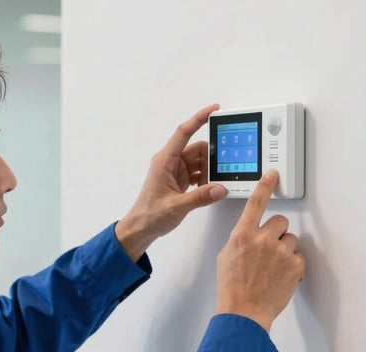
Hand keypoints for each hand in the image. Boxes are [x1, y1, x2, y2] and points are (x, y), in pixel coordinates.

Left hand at [116, 104, 227, 260]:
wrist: (141, 228)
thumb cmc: (151, 215)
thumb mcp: (177, 206)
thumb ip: (200, 197)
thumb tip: (220, 188)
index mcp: (165, 161)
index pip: (184, 133)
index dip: (199, 118)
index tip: (214, 109)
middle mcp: (170, 162)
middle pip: (197, 149)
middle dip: (211, 157)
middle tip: (223, 167)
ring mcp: (175, 171)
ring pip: (199, 161)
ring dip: (209, 171)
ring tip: (214, 184)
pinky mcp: (179, 180)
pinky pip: (198, 172)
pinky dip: (206, 178)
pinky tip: (209, 188)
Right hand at [214, 170, 305, 331]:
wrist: (244, 311)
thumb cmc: (232, 287)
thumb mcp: (226, 257)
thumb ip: (240, 240)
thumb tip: (251, 236)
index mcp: (242, 235)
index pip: (256, 202)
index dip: (265, 185)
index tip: (273, 174)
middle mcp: (262, 239)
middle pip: (280, 221)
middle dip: (277, 233)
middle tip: (269, 249)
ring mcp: (281, 251)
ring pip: (291, 239)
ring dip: (285, 250)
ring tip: (273, 268)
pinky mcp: (295, 265)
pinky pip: (298, 257)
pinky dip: (291, 266)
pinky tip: (279, 277)